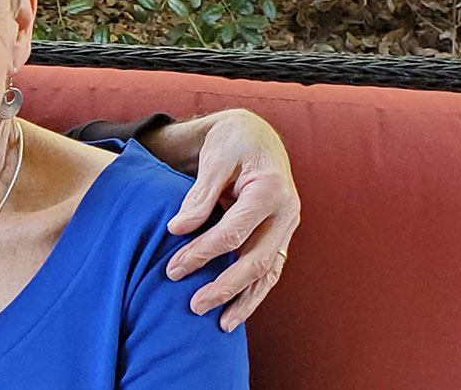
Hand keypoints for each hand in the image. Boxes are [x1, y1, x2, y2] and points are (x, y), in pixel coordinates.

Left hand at [160, 109, 299, 331]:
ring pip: (269, 273)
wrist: (257, 135)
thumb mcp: (215, 158)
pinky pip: (271, 271)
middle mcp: (286, 212)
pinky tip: (237, 312)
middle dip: (224, 286)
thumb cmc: (233, 142)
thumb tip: (178, 229)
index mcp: (270, 189)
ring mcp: (287, 227)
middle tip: (193, 305)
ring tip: (221, 325)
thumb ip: (198, 194)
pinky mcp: (281, 237)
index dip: (202, 251)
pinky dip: (255, 293)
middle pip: (256, 260)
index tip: (172, 267)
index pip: (233, 232)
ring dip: (245, 300)